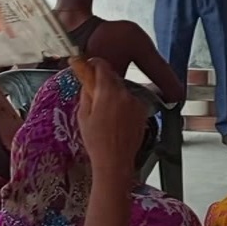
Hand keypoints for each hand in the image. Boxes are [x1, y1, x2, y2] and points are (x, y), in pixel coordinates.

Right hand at [77, 58, 146, 176]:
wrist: (115, 162)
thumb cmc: (96, 141)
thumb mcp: (83, 116)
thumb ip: (86, 94)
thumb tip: (86, 81)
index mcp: (108, 92)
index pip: (102, 66)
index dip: (94, 63)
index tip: (89, 64)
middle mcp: (125, 94)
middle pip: (113, 77)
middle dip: (103, 81)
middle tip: (94, 92)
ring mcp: (136, 102)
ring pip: (123, 90)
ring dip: (115, 94)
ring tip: (106, 112)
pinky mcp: (143, 111)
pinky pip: (131, 101)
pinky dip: (124, 104)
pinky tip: (117, 119)